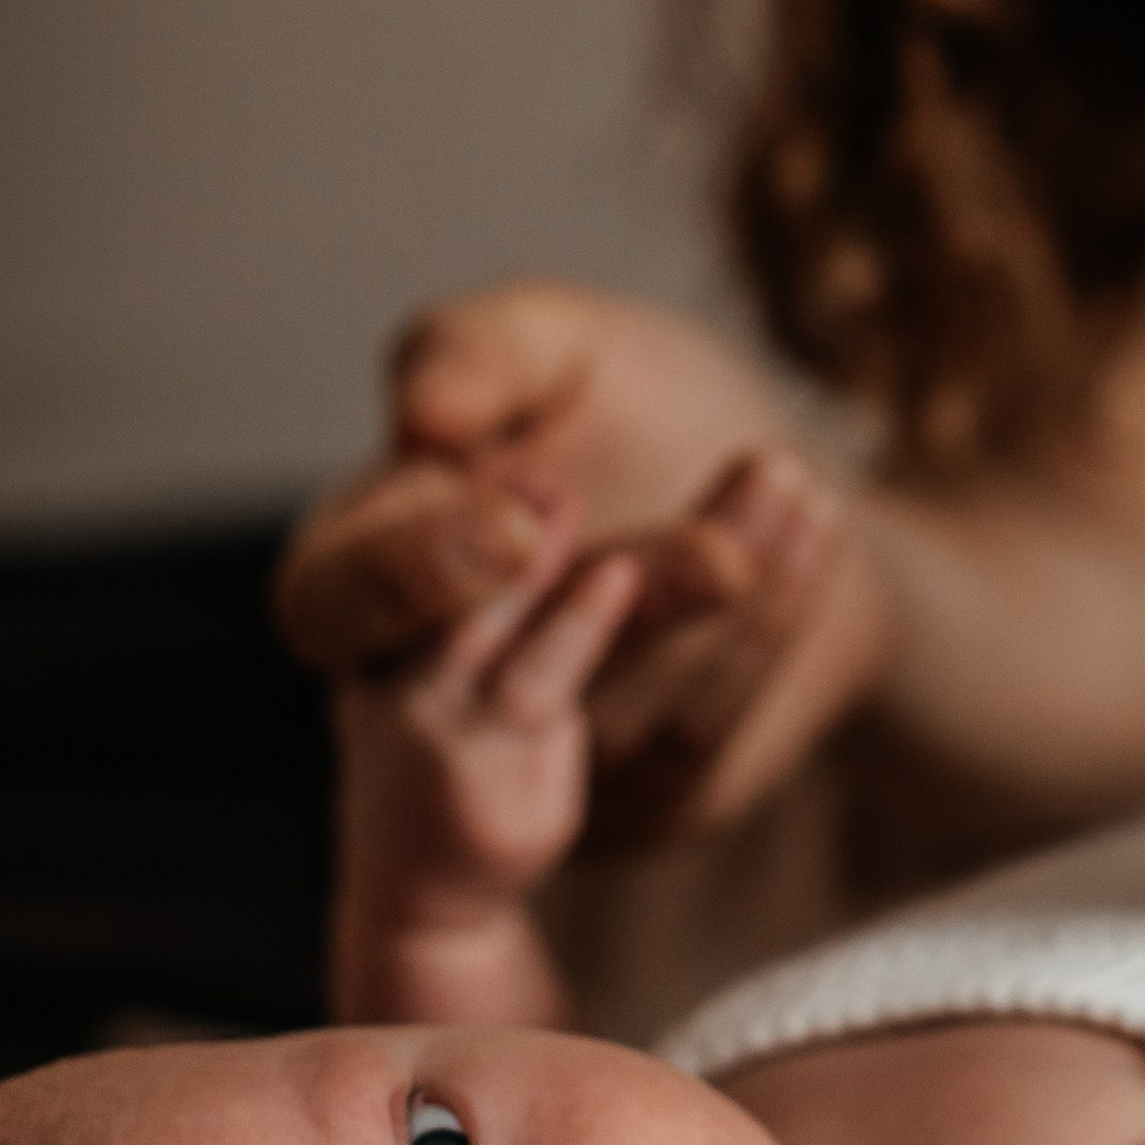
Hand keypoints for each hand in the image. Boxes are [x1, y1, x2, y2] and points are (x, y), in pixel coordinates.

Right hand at [279, 285, 890, 842]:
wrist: (787, 490)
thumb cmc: (640, 402)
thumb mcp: (560, 341)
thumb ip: (480, 350)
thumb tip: (419, 413)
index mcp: (368, 557)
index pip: (333, 599)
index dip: (415, 570)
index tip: (525, 518)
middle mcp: (428, 680)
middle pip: (488, 675)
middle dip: (625, 595)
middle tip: (723, 550)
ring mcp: (538, 760)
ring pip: (608, 717)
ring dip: (717, 603)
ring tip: (788, 478)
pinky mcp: (642, 803)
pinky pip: (691, 744)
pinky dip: (763, 637)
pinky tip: (812, 531)